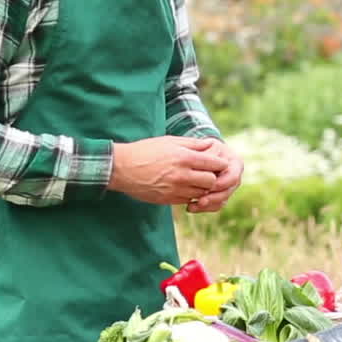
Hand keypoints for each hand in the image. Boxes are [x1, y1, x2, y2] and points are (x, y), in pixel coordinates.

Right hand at [109, 136, 227, 206]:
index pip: (215, 164)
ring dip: (202, 188)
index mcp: (185, 157)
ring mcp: (176, 189)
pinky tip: (185, 187)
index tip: (217, 163)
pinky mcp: (169, 200)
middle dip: (213, 177)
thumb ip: (192, 144)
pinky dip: (191, 195)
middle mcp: (182, 175)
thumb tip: (210, 145)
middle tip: (208, 173)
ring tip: (196, 180)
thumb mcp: (169, 141)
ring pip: (202, 193)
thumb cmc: (145, 151)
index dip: (219, 164)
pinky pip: (189, 200)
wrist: (122, 168)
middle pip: (212, 181)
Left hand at [186, 139, 242, 213]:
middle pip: (227, 192)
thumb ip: (208, 154)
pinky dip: (203, 209)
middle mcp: (235, 177)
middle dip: (213, 198)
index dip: (220, 183)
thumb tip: (206, 161)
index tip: (207, 185)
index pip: (232, 177)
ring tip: (191, 206)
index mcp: (236, 163)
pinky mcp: (219, 196)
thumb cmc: (205, 146)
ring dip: (207, 206)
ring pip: (221, 201)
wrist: (203, 151)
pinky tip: (189, 207)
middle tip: (200, 201)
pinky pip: (214, 206)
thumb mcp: (207, 145)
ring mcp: (228, 187)